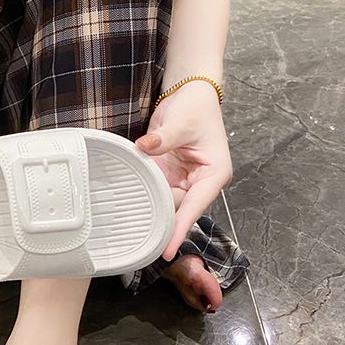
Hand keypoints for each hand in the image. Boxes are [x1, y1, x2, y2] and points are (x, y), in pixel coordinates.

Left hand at [135, 80, 232, 259]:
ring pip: (166, 205)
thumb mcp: (181, 122)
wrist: (188, 96)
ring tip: (133, 233)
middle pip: (179, 212)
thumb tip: (145, 147)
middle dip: (162, 227)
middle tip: (142, 245)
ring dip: (151, 213)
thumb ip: (163, 138)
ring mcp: (183, 182)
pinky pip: (156, 194)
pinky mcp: (168, 177)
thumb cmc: (195, 108)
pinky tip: (130, 211)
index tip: (168, 249)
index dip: (180, 228)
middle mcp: (200, 183)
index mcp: (214, 174)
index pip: (195, 206)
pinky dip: (145, 199)